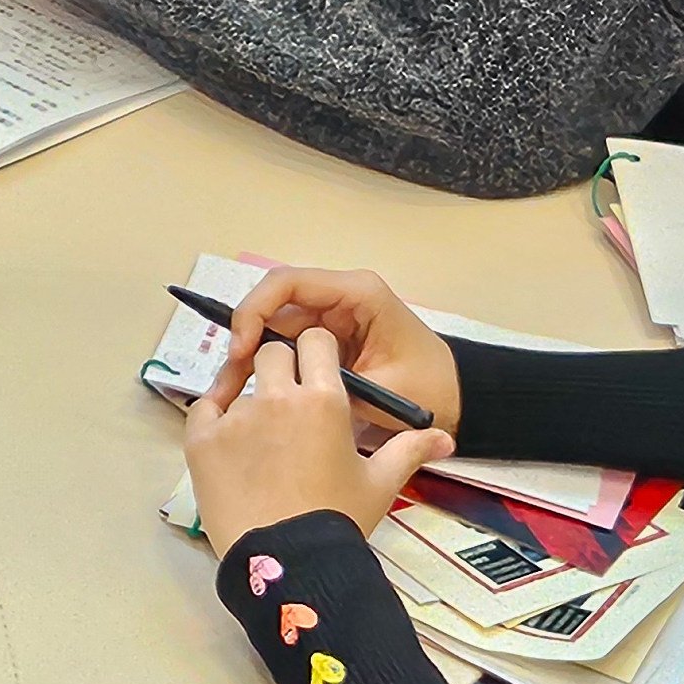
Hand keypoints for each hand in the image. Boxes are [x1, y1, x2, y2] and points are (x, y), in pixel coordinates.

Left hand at [185, 329, 455, 555]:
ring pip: (239, 384)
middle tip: (287, 404)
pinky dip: (215, 416)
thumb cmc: (338, 521)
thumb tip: (445, 438)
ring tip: (260, 438)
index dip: (315, 353)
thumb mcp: (380, 483)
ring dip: (250, 399)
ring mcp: (235, 418)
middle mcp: (277, 398)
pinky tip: (229, 437)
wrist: (289, 565)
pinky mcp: (201, 440)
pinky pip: (203, 407)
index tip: (314, 373)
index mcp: (324, 400)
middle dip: (280, 368)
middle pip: (273, 353)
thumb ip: (409, 449)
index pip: (315, 342)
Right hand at [205, 266, 461, 429]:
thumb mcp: (382, 390)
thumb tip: (281, 386)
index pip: (288, 283)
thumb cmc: (427, 389)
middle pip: (273, 303)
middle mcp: (339, 297)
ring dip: (250, 355)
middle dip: (245, 337)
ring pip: (272, 326)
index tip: (241, 350)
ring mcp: (330, 316)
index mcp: (357, 294)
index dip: (255, 311)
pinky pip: (284, 344)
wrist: (453, 400)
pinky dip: (265, 365)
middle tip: (229, 380)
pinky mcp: (325, 338)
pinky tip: (249, 393)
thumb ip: (333, 383)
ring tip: (232, 393)